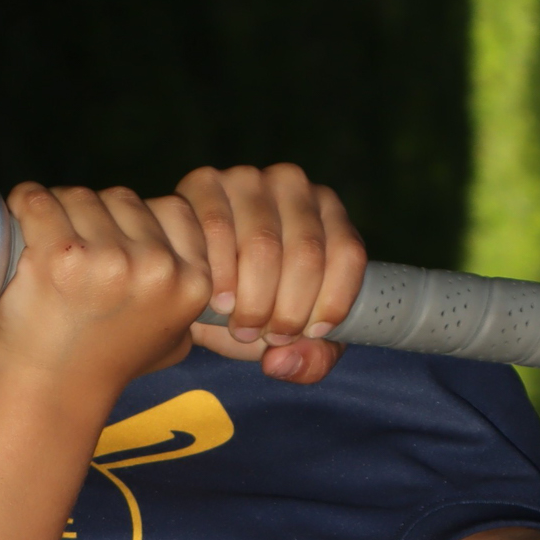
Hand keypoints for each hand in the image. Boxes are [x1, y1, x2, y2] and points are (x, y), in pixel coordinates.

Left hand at [0, 183, 212, 402]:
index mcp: (192, 282)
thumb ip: (189, 297)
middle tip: (74, 249)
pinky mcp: (60, 255)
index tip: (114, 240)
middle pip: (122, 200)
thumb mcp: (172, 337)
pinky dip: (24, 204)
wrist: (51, 393)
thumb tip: (208, 262)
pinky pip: (37, 200)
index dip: (137, 220)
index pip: (172, 209)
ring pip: (79, 196)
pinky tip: (22, 221)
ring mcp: (109, 259)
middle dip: (94, 215)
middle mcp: (157, 267)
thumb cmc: (105, 364)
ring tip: (47, 246)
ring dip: (58, 210)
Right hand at [175, 163, 365, 384]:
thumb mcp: (293, 337)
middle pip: (306, 253)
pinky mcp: (205, 182)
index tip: (308, 333)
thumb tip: (281, 360)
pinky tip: (216, 301)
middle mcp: (293, 185)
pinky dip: (218, 275)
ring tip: (241, 325)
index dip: (331, 302)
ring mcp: (248, 179)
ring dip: (252, 299)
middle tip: (267, 335)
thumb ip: (310, 359)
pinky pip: (217, 230)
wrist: (193, 283)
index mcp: (328, 212)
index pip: (347, 253)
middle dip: (288, 309)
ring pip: (263, 245)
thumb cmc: (254, 305)